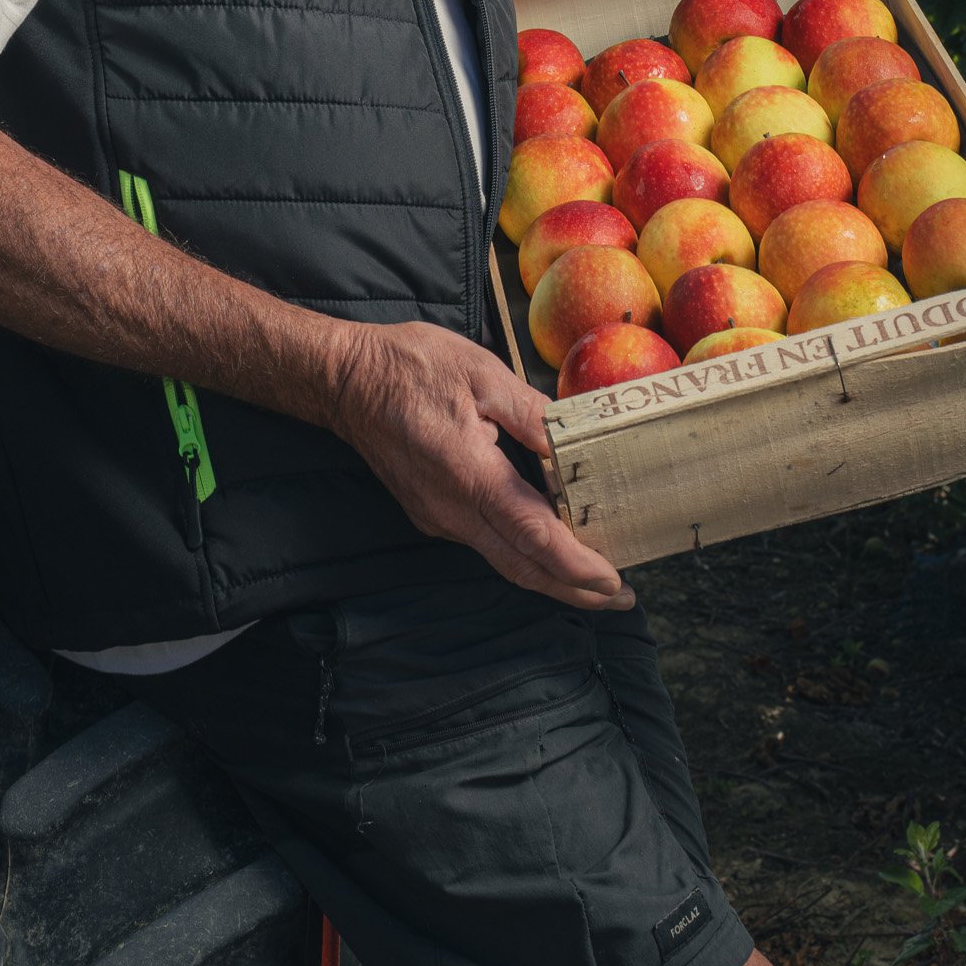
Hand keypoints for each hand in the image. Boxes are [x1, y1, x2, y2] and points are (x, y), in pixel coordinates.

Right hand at [328, 321, 634, 611]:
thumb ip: (532, 413)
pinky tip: (546, 539)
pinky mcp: (430, 512)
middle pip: (522, 567)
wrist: (345, 380)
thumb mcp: (481, 373)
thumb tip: (572, 444)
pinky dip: (522, 551)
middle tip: (621, 598)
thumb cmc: (410, 367)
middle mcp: (452, 510)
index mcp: (470, 476)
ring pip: (503, 559)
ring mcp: (438, 516)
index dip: (577, 566)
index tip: (614, 582)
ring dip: (550, 574)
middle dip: (574, 589)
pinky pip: (484, 541)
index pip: (534, 536)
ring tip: (594, 576)